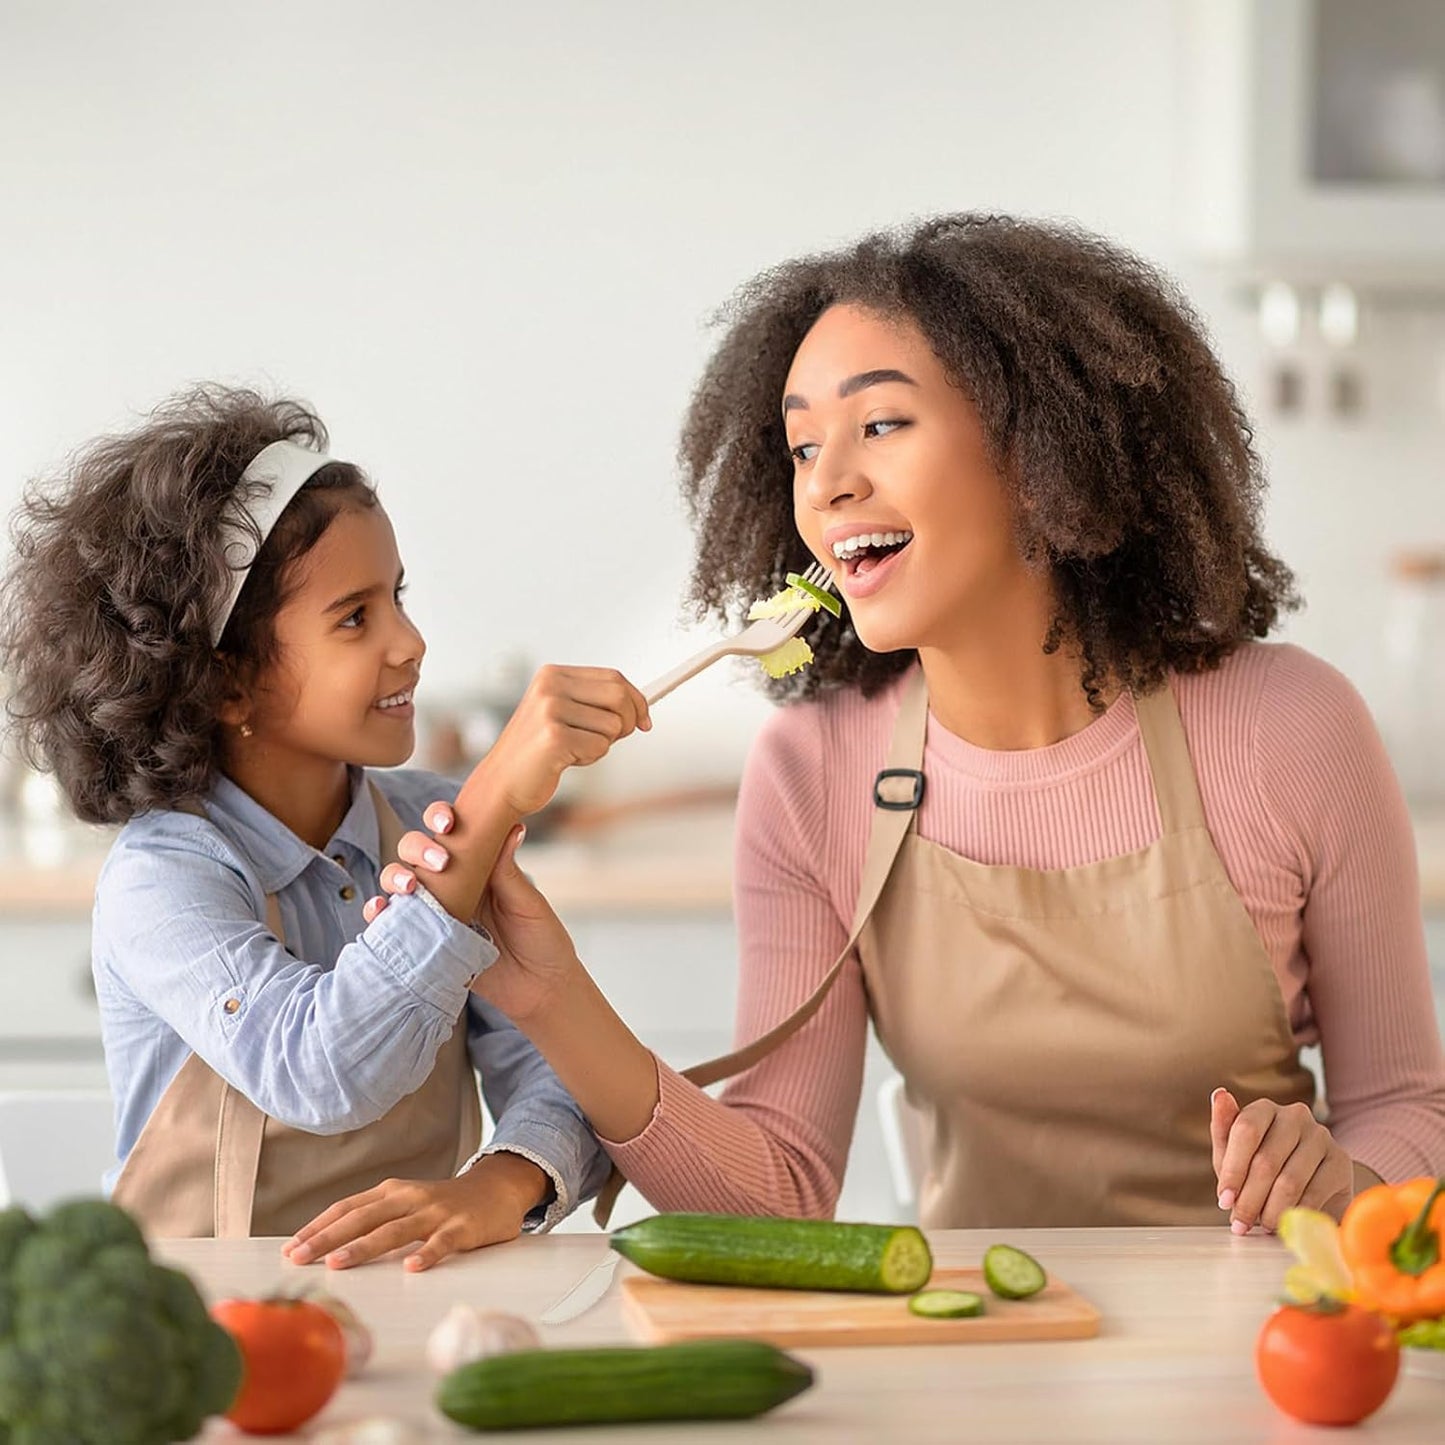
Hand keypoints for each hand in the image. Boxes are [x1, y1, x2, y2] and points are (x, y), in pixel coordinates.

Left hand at [281, 1151, 550, 1271]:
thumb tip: (327, 1245)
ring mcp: (436, 1212)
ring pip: (395, 1229)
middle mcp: (409, 1198)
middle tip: (300, 1258)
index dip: (318, 1226)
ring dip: (364, 1246)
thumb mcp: (405, 1203)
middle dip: (328, 1238)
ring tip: (338, 1264)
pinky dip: (427, 1253)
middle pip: (363, 1217)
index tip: (291, 1248)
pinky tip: (412, 1267)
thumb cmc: (442, 1205)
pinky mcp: (462, 1227)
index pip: (347, 1208)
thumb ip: (374, 1219)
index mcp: (392, 1192)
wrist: (496, 1190)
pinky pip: (443, 1241)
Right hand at [365, 812, 581, 1022]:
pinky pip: (392, 923)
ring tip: (408, 887)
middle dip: (418, 848)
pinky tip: (379, 911)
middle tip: (439, 862)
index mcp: (477, 864)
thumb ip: (509, 871)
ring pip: (398, 881)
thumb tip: (512, 827)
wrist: (539, 988)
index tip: (448, 823)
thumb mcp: (527, 903)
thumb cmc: (540, 938)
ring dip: (395, 876)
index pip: (450, 831)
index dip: (440, 818)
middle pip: (416, 851)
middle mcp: (450, 882)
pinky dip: (378, 914)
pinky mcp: (424, 940)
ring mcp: (434, 910)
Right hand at [484, 665, 649, 818]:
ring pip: (613, 726)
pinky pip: (600, 747)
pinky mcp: (554, 736)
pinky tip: (564, 761)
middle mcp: (550, 686)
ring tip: (573, 750)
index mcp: (553, 675)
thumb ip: (594, 704)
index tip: (645, 720)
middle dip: (628, 722)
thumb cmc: (536, 752)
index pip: (613, 677)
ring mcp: (550, 709)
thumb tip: (640, 708)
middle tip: (614, 740)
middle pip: (619, 696)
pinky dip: (589, 759)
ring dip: (601, 745)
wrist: (501, 782)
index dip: (636, 699)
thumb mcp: (563, 715)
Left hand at [1210, 1087, 1354, 1233]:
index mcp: (1264, 1108)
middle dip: (1250, 1198)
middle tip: (1241, 1222)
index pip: (1245, 1131)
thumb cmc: (1260, 1169)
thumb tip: (1219, 1094)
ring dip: (1272, 1210)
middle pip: (1266, 1160)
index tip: (1224, 1200)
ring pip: (1289, 1180)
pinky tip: (1287, 1222)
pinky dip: (1296, 1212)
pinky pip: (1314, 1192)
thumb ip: (1223, 1129)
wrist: (1305, 1191)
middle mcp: (1295, 1116)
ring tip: (1263, 1225)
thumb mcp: (1233, 1154)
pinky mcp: (1340, 1161)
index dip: (1233, 1170)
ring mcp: (1321, 1136)